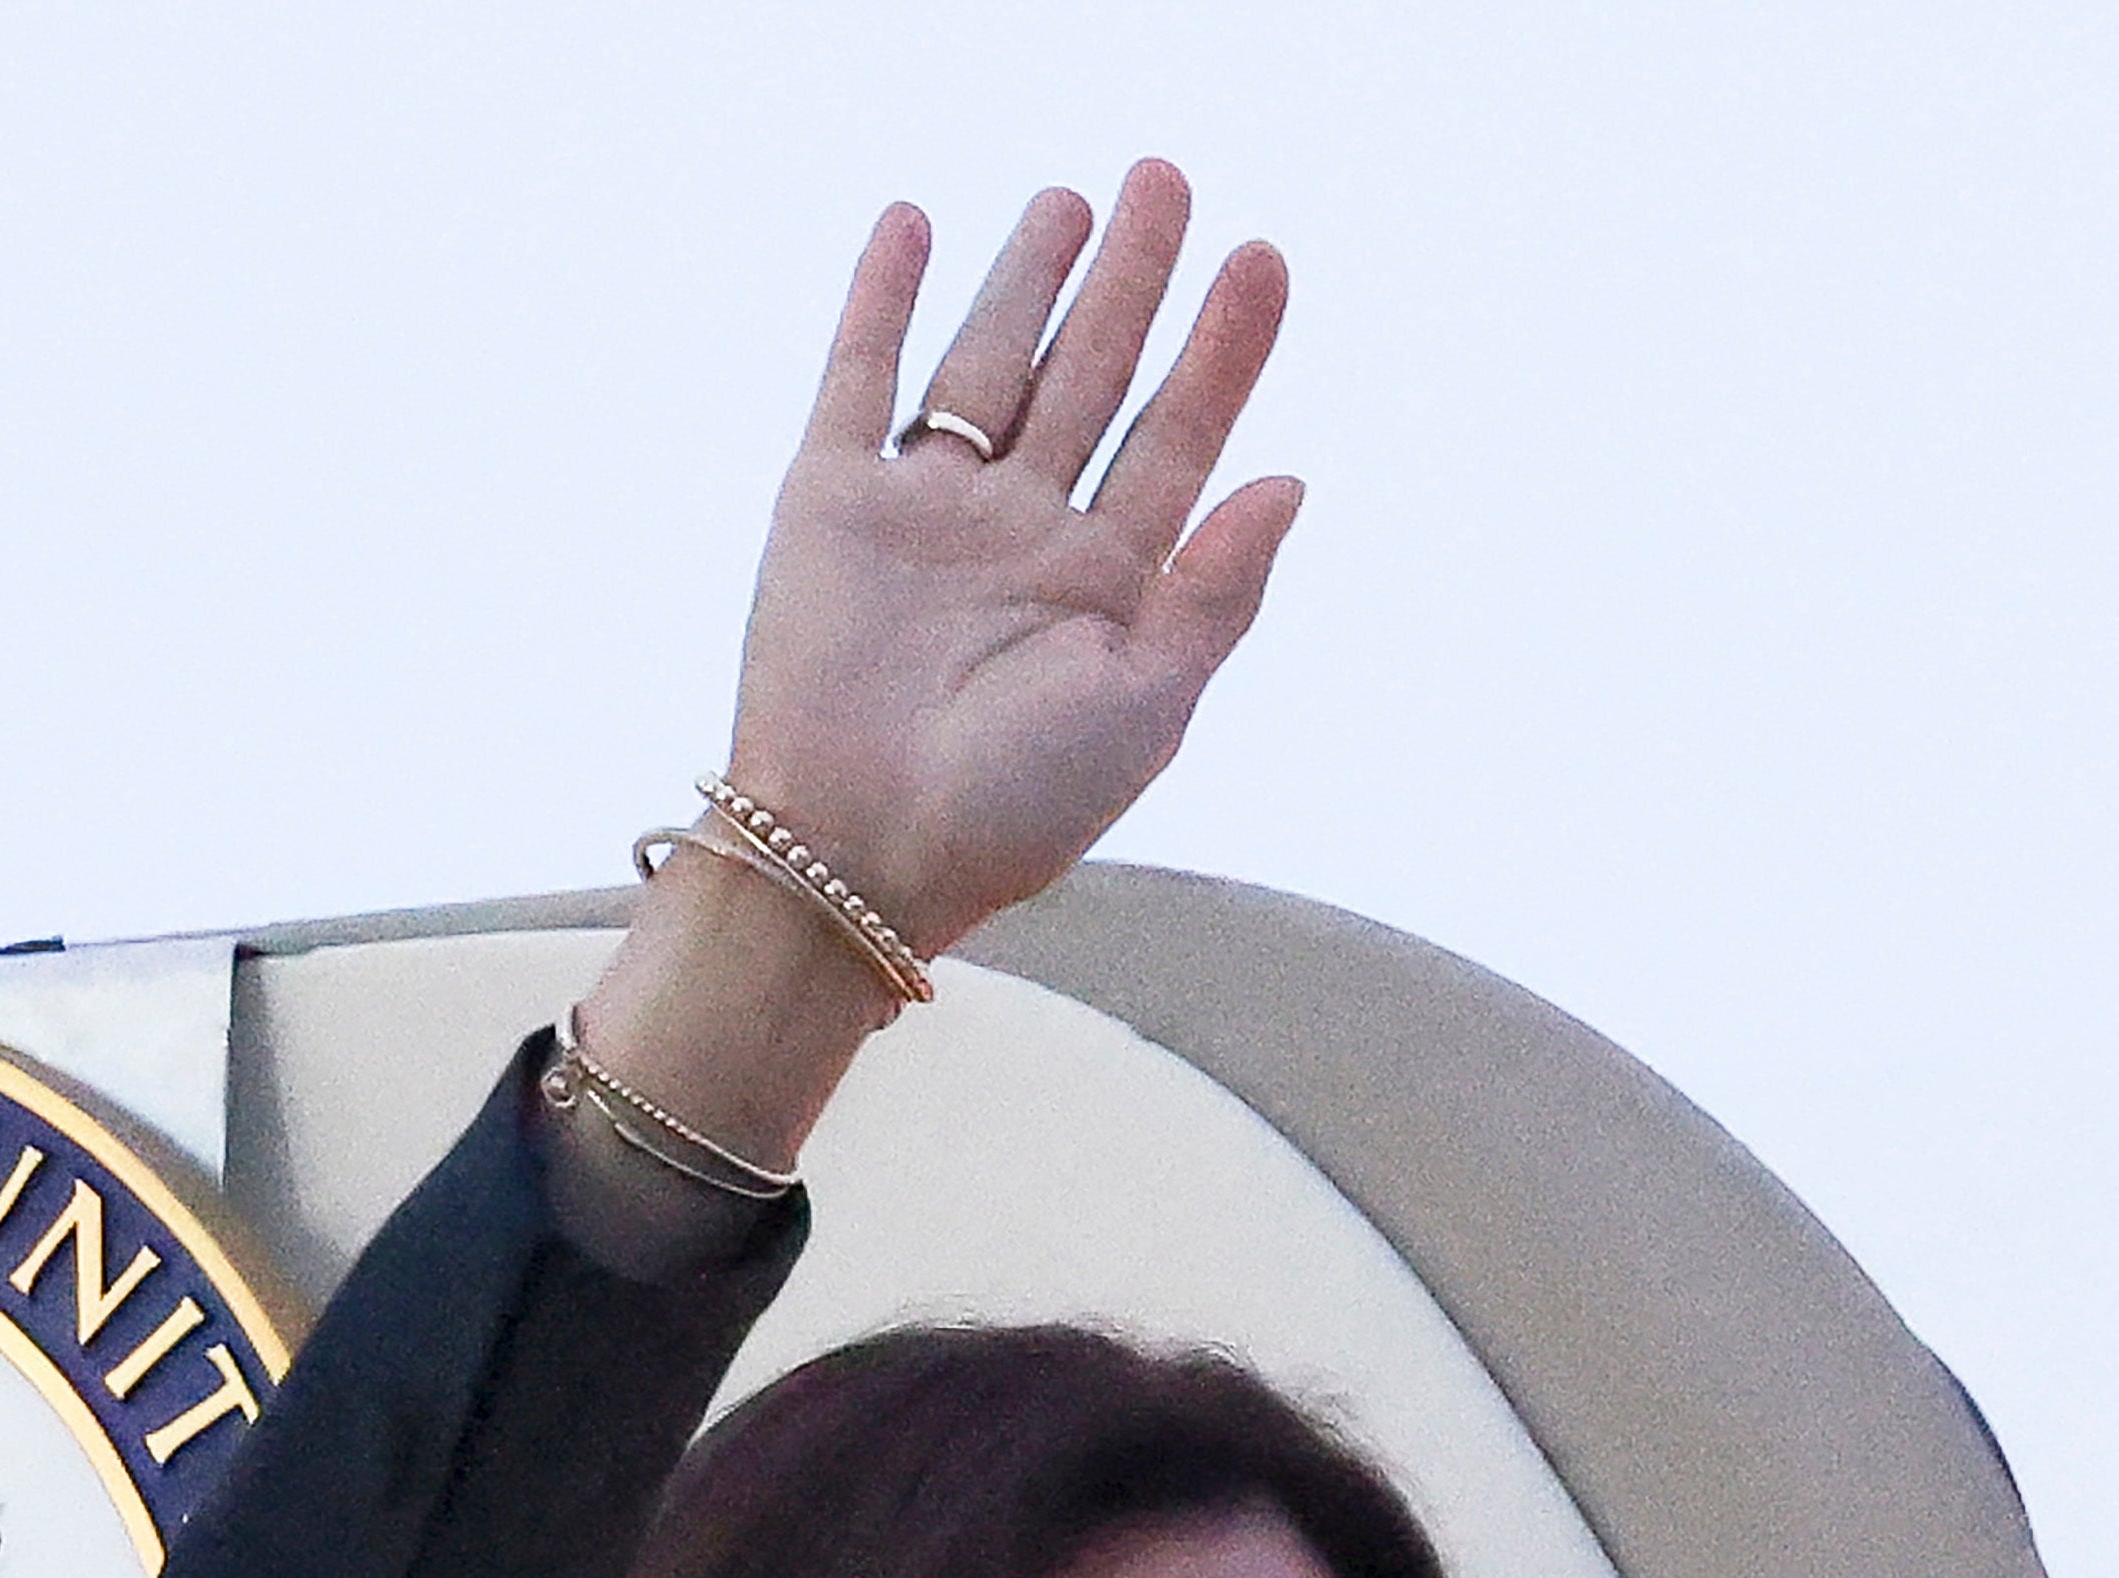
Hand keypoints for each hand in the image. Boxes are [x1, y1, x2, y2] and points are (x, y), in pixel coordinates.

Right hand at [740, 170, 1300, 958]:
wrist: (855, 854)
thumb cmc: (1008, 809)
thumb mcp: (1145, 706)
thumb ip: (1217, 594)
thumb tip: (1290, 476)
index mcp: (1101, 586)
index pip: (1177, 438)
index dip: (1222, 349)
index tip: (1261, 259)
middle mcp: (1017, 537)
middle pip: (1091, 378)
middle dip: (1131, 282)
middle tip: (1169, 181)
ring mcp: (924, 517)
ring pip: (987, 365)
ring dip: (1026, 277)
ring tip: (1072, 197)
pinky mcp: (828, 508)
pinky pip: (858, 381)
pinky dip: (878, 302)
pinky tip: (911, 223)